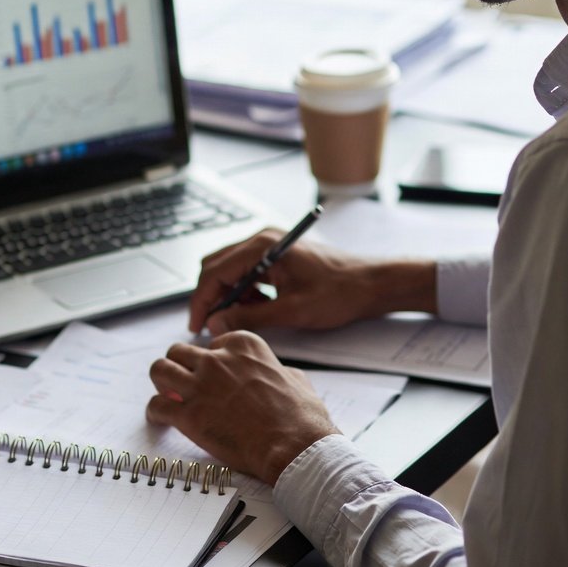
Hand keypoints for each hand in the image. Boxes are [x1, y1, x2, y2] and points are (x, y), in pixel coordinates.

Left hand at [147, 330, 339, 484]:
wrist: (294, 446)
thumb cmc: (301, 416)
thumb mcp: (294, 377)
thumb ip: (275, 369)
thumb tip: (276, 374)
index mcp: (243, 344)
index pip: (212, 343)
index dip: (211, 362)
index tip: (213, 376)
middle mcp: (217, 359)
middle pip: (179, 351)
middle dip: (180, 367)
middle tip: (184, 384)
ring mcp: (200, 386)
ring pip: (159, 369)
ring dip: (161, 382)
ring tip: (168, 396)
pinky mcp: (188, 415)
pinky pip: (156, 406)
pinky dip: (156, 413)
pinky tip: (162, 420)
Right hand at [189, 229, 437, 334]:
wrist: (371, 284)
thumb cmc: (340, 292)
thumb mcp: (293, 310)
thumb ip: (250, 316)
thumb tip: (217, 324)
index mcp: (264, 246)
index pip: (215, 271)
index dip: (202, 300)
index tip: (196, 326)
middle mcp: (262, 240)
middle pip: (217, 266)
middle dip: (211, 297)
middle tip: (211, 327)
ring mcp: (269, 246)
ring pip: (230, 270)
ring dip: (229, 296)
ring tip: (241, 319)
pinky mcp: (276, 256)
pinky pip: (247, 273)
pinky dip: (244, 292)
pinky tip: (259, 309)